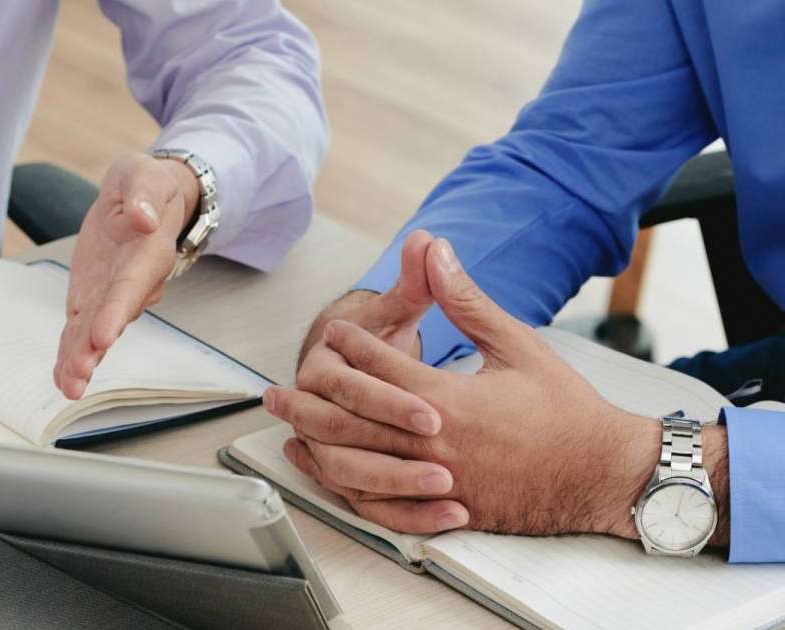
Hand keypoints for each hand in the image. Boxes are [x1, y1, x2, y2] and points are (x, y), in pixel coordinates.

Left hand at [54, 153, 199, 398]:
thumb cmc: (147, 186)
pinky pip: (80, 330)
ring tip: (68, 386)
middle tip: (78, 373)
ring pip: (94, 333)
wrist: (143, 200)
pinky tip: (62, 378)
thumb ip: (145, 194)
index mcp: (147, 255)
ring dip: (80, 359)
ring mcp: (111, 296)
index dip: (116, 312)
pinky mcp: (92, 299)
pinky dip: (70, 354)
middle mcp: (132, 284)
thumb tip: (141, 217)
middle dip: (94, 349)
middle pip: (111, 320)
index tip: (103, 335)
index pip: (130, 287)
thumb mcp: (146, 175)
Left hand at [272, 238, 672, 536]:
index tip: (333, 328)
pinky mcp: (444, 511)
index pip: (379, 366)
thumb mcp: (517, 343)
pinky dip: (345, 487)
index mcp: (449, 399)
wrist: (603, 473)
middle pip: (350, 419)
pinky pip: (380, 504)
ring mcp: (436, 483)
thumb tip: (437, 251)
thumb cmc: (565, 408)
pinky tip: (326, 471)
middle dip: (308, 399)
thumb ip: (467, 300)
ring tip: (286, 427)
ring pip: (356, 463)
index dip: (352, 343)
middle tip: (273, 389)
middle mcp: (434, 444)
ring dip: (314, 442)